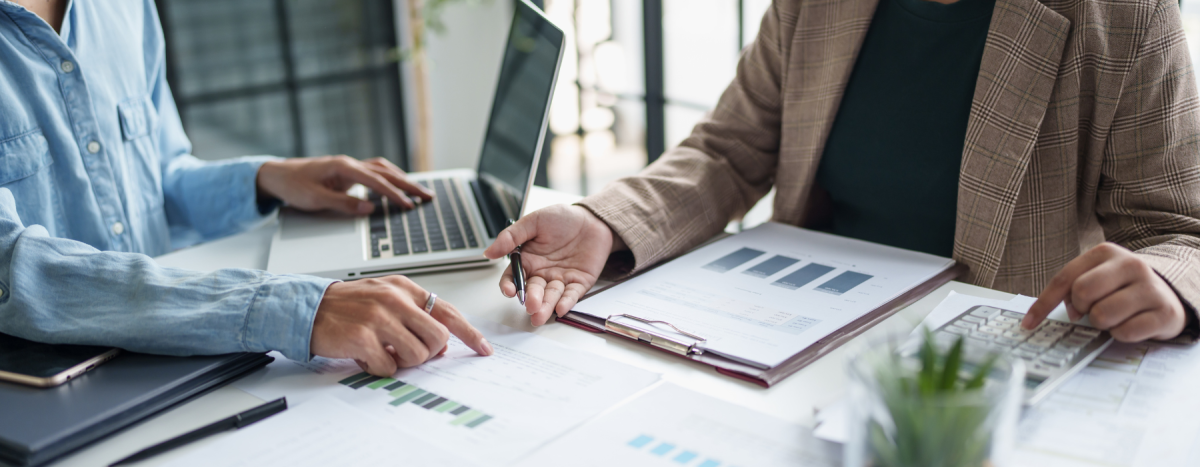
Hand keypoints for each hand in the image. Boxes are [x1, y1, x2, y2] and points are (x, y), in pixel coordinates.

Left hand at [256, 156, 433, 214]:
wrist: (277, 175)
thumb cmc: (293, 186)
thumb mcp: (314, 199)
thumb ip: (343, 204)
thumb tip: (369, 208)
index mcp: (343, 167)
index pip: (375, 181)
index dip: (394, 194)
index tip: (408, 205)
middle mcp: (349, 164)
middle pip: (386, 172)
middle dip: (408, 184)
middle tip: (427, 196)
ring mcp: (349, 166)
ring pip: (383, 170)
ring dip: (402, 179)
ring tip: (419, 191)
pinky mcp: (348, 172)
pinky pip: (375, 173)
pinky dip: (390, 178)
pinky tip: (398, 185)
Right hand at [310, 276, 493, 376]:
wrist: (308, 308)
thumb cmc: (348, 307)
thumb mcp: (385, 298)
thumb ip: (414, 314)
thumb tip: (442, 343)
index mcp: (404, 288)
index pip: (448, 311)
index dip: (470, 333)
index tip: (483, 349)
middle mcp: (394, 299)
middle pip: (438, 338)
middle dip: (428, 353)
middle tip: (407, 352)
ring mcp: (379, 317)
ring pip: (417, 354)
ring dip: (403, 362)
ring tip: (383, 352)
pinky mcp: (363, 337)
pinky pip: (389, 367)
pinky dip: (379, 368)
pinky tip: (365, 356)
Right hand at [483, 205, 623, 325]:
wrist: (592, 218)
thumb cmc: (562, 218)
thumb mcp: (533, 221)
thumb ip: (511, 237)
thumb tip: (489, 252)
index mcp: (528, 260)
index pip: (514, 278)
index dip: (510, 285)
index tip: (510, 291)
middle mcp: (542, 273)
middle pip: (533, 291)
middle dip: (531, 299)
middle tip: (531, 305)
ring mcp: (561, 279)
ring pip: (551, 296)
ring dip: (546, 306)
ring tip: (540, 315)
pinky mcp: (579, 283)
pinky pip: (572, 294)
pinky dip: (566, 302)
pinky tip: (561, 308)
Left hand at [1022, 243, 1186, 341]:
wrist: (1168, 294)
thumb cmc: (1121, 288)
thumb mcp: (1096, 277)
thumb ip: (1072, 288)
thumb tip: (1065, 313)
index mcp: (1105, 252)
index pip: (1064, 279)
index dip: (1043, 304)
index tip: (1028, 325)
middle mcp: (1130, 264)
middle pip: (1082, 293)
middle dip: (1082, 309)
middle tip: (1092, 310)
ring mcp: (1150, 287)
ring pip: (1103, 315)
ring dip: (1102, 324)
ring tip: (1115, 316)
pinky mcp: (1165, 312)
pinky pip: (1125, 332)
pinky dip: (1121, 334)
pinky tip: (1131, 324)